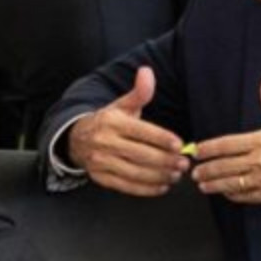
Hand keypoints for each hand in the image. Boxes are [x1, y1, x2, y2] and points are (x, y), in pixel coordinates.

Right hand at [68, 66, 188, 195]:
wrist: (76, 139)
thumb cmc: (107, 121)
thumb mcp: (121, 104)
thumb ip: (139, 92)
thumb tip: (147, 72)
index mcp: (112, 121)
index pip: (141, 131)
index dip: (162, 139)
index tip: (180, 145)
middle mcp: (104, 142)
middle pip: (141, 155)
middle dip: (166, 161)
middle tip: (183, 164)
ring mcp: (101, 162)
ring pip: (136, 172)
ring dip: (159, 176)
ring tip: (175, 175)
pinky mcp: (100, 178)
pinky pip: (126, 186)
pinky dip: (146, 189)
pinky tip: (162, 186)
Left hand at [193, 77, 260, 205]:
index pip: (226, 144)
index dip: (207, 149)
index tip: (197, 150)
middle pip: (223, 166)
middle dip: (204, 169)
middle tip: (194, 171)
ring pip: (231, 184)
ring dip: (213, 185)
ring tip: (203, 184)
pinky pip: (245, 197)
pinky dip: (232, 195)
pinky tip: (226, 192)